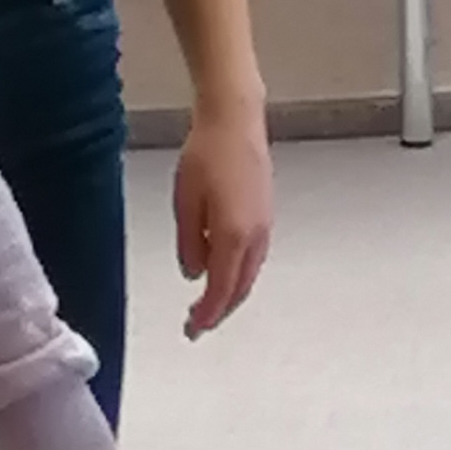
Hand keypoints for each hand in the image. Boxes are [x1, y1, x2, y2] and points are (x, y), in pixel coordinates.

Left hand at [174, 100, 273, 335]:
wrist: (235, 120)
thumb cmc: (207, 153)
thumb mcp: (184, 202)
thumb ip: (189, 243)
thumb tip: (194, 272)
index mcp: (233, 235)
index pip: (220, 289)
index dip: (206, 315)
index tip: (192, 329)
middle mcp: (255, 236)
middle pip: (239, 288)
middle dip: (219, 310)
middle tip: (197, 323)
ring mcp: (265, 226)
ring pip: (249, 274)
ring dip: (230, 293)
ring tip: (209, 303)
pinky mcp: (266, 215)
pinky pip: (255, 257)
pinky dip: (239, 274)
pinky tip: (225, 271)